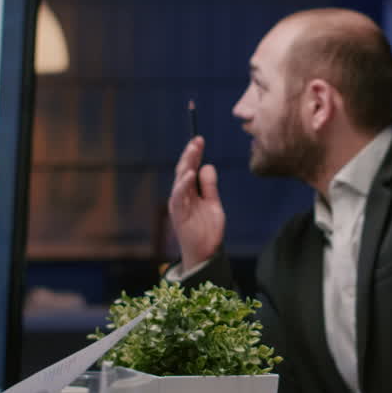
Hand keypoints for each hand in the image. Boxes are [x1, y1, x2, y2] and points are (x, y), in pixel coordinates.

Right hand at [168, 136, 224, 271]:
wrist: (205, 252)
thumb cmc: (207, 229)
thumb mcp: (213, 204)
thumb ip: (210, 187)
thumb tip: (208, 166)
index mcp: (190, 192)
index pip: (191, 168)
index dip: (195, 154)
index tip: (200, 140)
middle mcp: (182, 195)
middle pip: (184, 170)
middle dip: (190, 155)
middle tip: (197, 141)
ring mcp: (179, 204)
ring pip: (180, 181)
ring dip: (186, 165)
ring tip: (193, 152)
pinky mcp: (178, 214)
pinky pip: (178, 197)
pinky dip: (183, 185)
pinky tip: (189, 175)